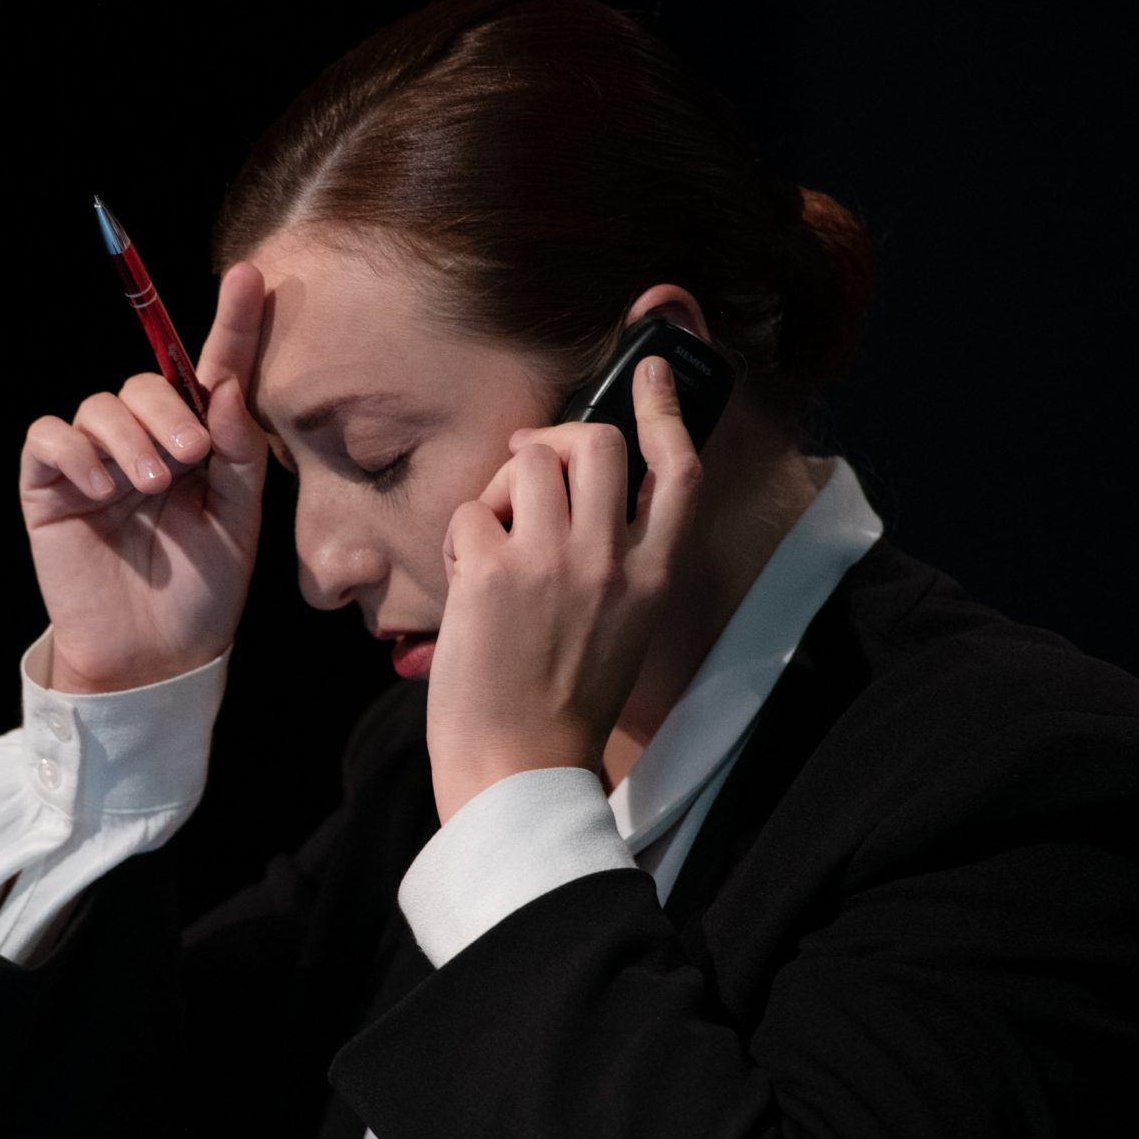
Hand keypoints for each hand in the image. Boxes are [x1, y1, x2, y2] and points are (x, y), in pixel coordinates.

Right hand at [15, 262, 274, 692]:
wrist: (156, 657)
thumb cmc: (203, 592)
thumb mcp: (239, 521)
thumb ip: (239, 452)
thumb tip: (227, 386)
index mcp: (197, 445)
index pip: (210, 372)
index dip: (231, 325)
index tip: (251, 279)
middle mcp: (143, 444)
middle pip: (146, 382)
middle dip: (170, 409)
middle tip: (193, 456)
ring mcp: (94, 464)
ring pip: (100, 406)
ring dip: (129, 438)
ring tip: (151, 487)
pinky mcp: (51, 488)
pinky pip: (49, 438)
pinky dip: (76, 452)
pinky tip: (103, 489)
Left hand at [425, 355, 704, 825]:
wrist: (519, 769)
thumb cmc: (560, 703)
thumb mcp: (620, 628)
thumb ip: (613, 560)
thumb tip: (571, 493)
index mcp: (654, 576)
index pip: (678, 470)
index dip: (665, 410)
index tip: (653, 369)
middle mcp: (612, 560)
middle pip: (596, 444)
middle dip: (555, 440)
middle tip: (527, 467)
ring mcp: (552, 563)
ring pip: (529, 462)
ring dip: (502, 487)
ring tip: (492, 538)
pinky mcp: (492, 574)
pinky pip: (469, 513)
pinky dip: (460, 539)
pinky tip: (464, 585)